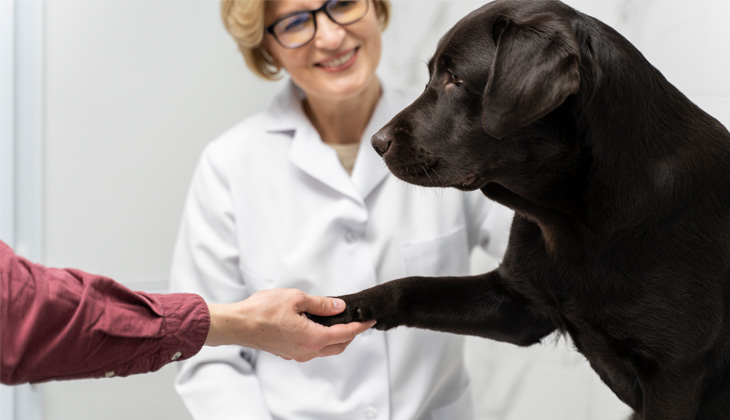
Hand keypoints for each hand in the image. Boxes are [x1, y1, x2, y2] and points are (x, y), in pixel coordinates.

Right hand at [204, 289, 375, 361]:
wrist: (237, 325)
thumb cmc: (261, 311)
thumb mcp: (296, 299)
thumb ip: (320, 304)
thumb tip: (338, 307)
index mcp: (312, 338)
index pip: (345, 334)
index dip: (359, 327)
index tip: (369, 321)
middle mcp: (306, 350)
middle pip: (338, 346)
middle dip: (351, 334)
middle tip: (357, 321)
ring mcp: (296, 353)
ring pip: (325, 349)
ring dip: (335, 338)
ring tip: (338, 321)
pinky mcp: (287, 351)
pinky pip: (311, 348)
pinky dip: (320, 339)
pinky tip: (317, 325)